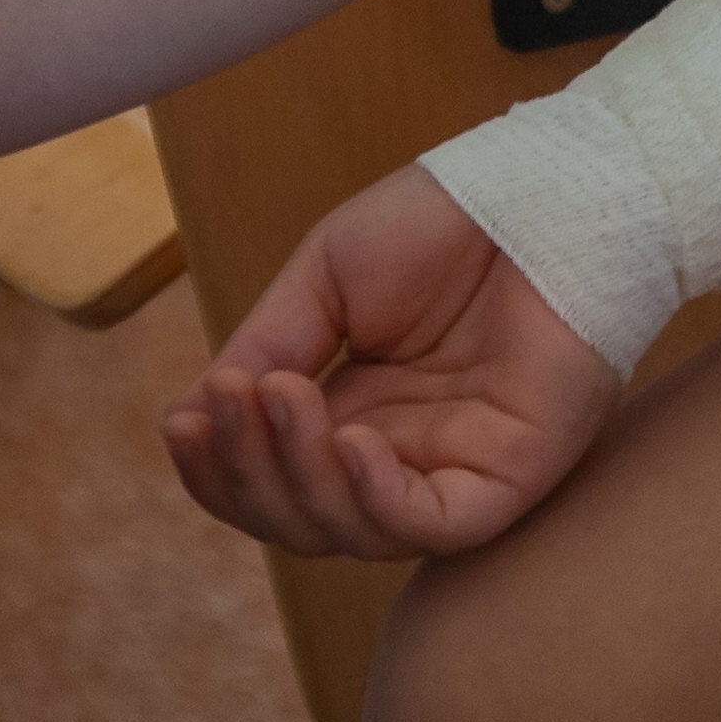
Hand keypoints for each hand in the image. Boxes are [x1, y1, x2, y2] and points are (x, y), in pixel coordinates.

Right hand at [162, 163, 620, 558]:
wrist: (540, 189)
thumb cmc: (444, 222)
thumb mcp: (325, 282)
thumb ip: (268, 348)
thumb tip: (194, 416)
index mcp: (354, 412)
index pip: (270, 479)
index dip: (218, 467)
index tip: (180, 421)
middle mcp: (399, 455)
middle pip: (299, 518)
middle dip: (245, 471)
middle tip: (225, 403)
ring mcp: (453, 471)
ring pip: (354, 532)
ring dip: (298, 475)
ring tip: (281, 398)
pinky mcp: (508, 478)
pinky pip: (432, 525)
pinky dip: (378, 499)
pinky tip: (350, 441)